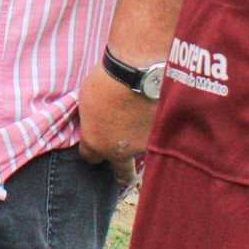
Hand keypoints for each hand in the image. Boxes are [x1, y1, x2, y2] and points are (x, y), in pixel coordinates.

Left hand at [78, 64, 154, 186]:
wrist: (137, 74)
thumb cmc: (106, 80)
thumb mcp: (87, 100)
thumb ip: (93, 120)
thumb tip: (98, 122)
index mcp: (95, 142)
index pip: (90, 158)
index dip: (93, 151)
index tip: (98, 144)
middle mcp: (119, 151)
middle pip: (122, 174)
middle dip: (122, 174)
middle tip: (124, 173)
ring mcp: (142, 147)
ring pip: (142, 153)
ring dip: (141, 142)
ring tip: (142, 119)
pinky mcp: (161, 138)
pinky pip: (157, 140)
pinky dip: (155, 131)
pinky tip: (154, 115)